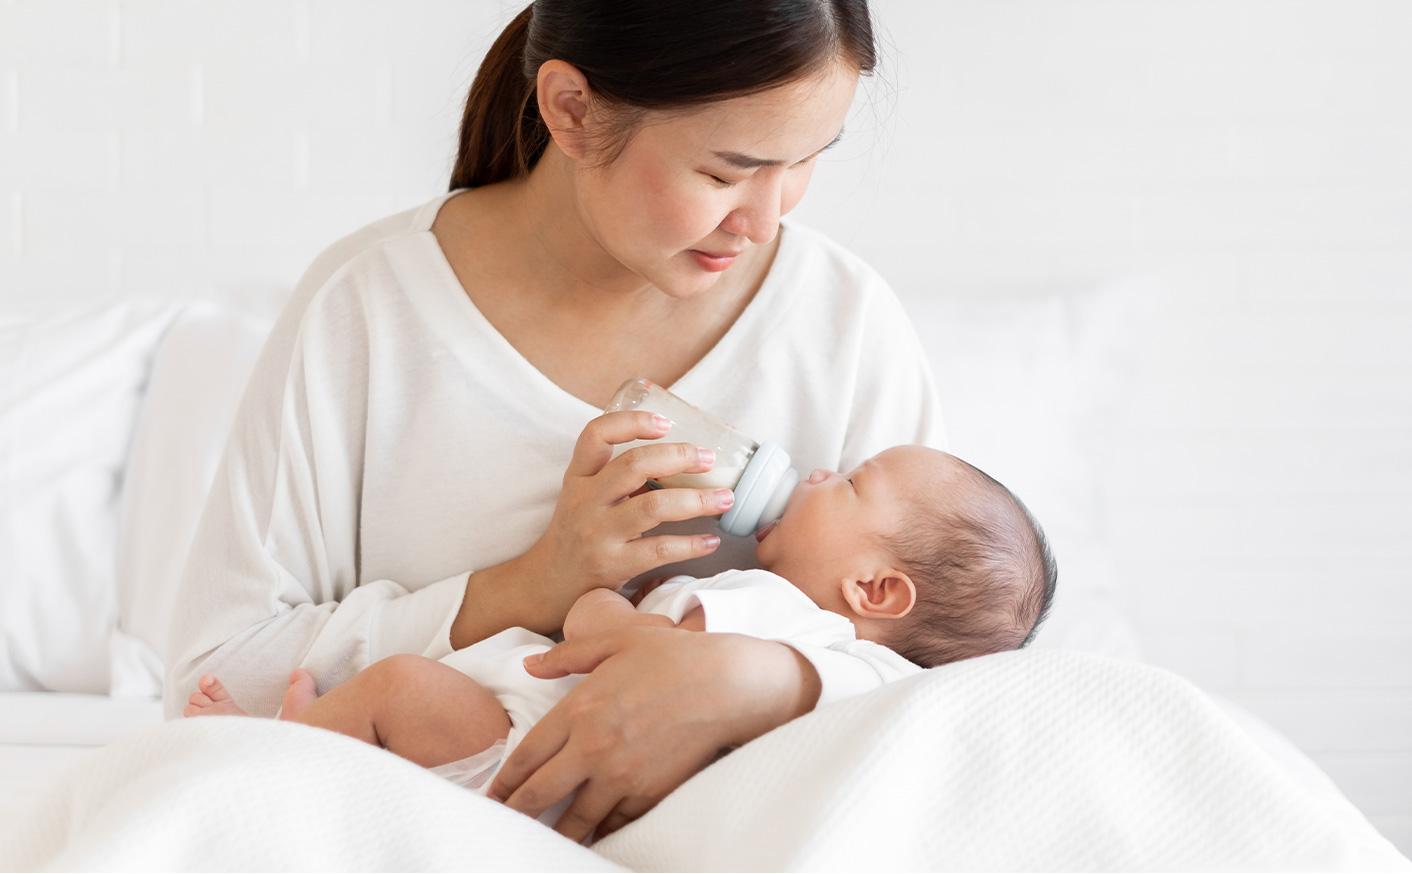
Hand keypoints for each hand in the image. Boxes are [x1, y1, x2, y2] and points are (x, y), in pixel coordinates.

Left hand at [487, 626, 820, 842]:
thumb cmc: (672, 656)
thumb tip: (529, 666)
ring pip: (574, 819)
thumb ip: (567, 655)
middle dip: (515, 812)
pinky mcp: (649, 793)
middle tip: (503, 820)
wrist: (727, 684)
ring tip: (542, 836)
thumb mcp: (616, 640)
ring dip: (555, 830)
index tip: (492, 794)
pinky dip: (600, 829)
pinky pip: (614, 823)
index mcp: (579, 709)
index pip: (526, 757)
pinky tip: (591, 831)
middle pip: (538, 796)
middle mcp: (593, 748)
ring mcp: (621, 776)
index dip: (503, 781)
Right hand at [522, 411, 733, 629]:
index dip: (631, 422)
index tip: (665, 421)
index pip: (595, 435)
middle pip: (634, 465)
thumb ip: (618, 477)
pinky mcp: (613, 565)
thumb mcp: (584, 497)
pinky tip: (711, 541)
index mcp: (578, 478)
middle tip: (708, 458)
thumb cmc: (577, 533)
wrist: (547, 585)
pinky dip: (691, 544)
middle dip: (679, 456)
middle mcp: (585, 502)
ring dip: (696, 501)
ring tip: (725, 498)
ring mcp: (598, 534)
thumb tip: (682, 460)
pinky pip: (659, 550)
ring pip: (653, 507)